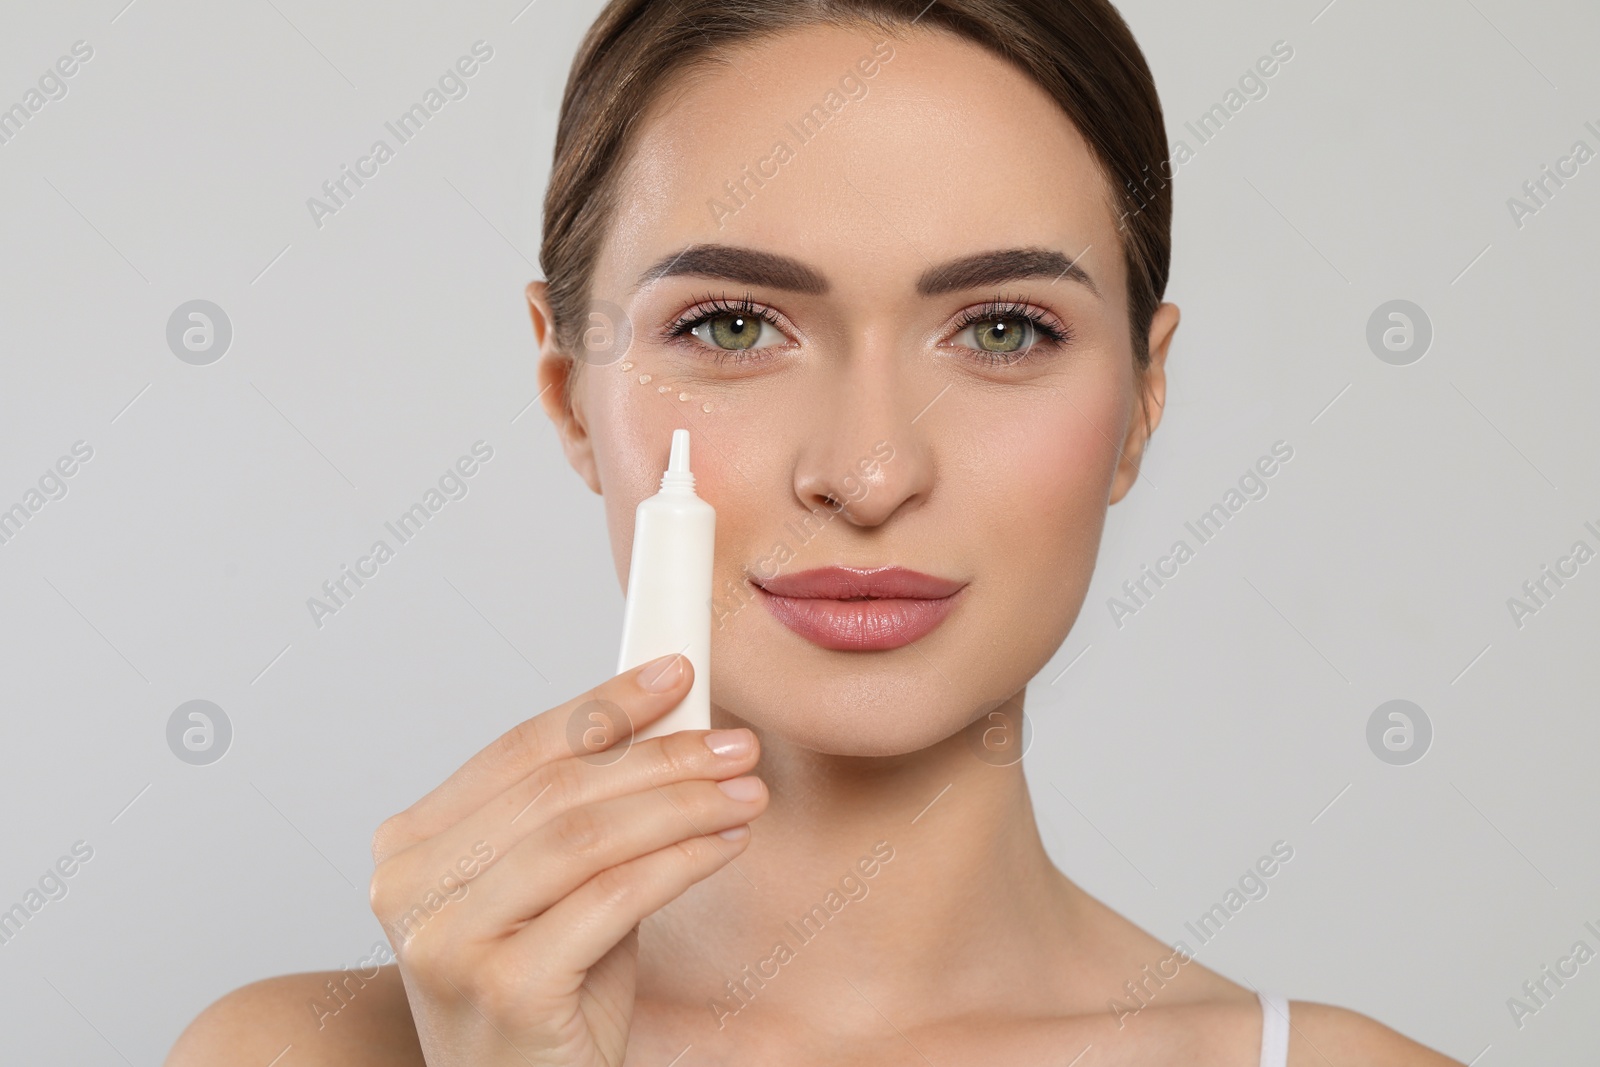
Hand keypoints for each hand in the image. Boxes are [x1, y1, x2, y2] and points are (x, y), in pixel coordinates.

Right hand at [369, 654, 763, 1065]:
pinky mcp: (504, 988)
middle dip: (661, 753)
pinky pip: (612, 897)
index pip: (518, 749)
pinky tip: (725, 845)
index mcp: (412, 847)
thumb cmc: (546, 1000)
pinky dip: (681, 860)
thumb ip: (587, 811)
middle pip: (556, 787)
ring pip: (586, 835)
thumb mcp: (557, 889)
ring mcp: (447, 941)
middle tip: (734, 741)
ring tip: (745, 790)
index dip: (604, 705)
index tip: (674, 674)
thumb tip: (665, 718)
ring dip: (682, 803)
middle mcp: (409, 887)